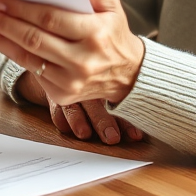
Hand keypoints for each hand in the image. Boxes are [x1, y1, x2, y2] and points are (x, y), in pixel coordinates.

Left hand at [0, 0, 144, 105]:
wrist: (127, 74)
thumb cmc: (112, 31)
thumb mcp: (110, 3)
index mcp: (95, 34)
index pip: (51, 19)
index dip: (22, 10)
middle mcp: (83, 61)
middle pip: (32, 39)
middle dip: (1, 23)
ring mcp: (71, 82)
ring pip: (25, 58)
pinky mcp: (61, 95)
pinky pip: (30, 71)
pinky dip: (9, 53)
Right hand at [16, 72, 141, 144]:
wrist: (63, 58)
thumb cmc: (95, 74)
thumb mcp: (111, 79)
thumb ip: (125, 97)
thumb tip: (143, 130)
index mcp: (107, 81)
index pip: (119, 100)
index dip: (127, 121)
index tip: (135, 136)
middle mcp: (88, 83)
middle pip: (96, 102)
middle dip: (104, 121)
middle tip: (111, 138)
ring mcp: (70, 87)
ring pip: (74, 104)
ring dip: (79, 120)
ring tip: (84, 134)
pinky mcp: (53, 92)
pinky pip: (56, 104)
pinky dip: (61, 117)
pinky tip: (66, 128)